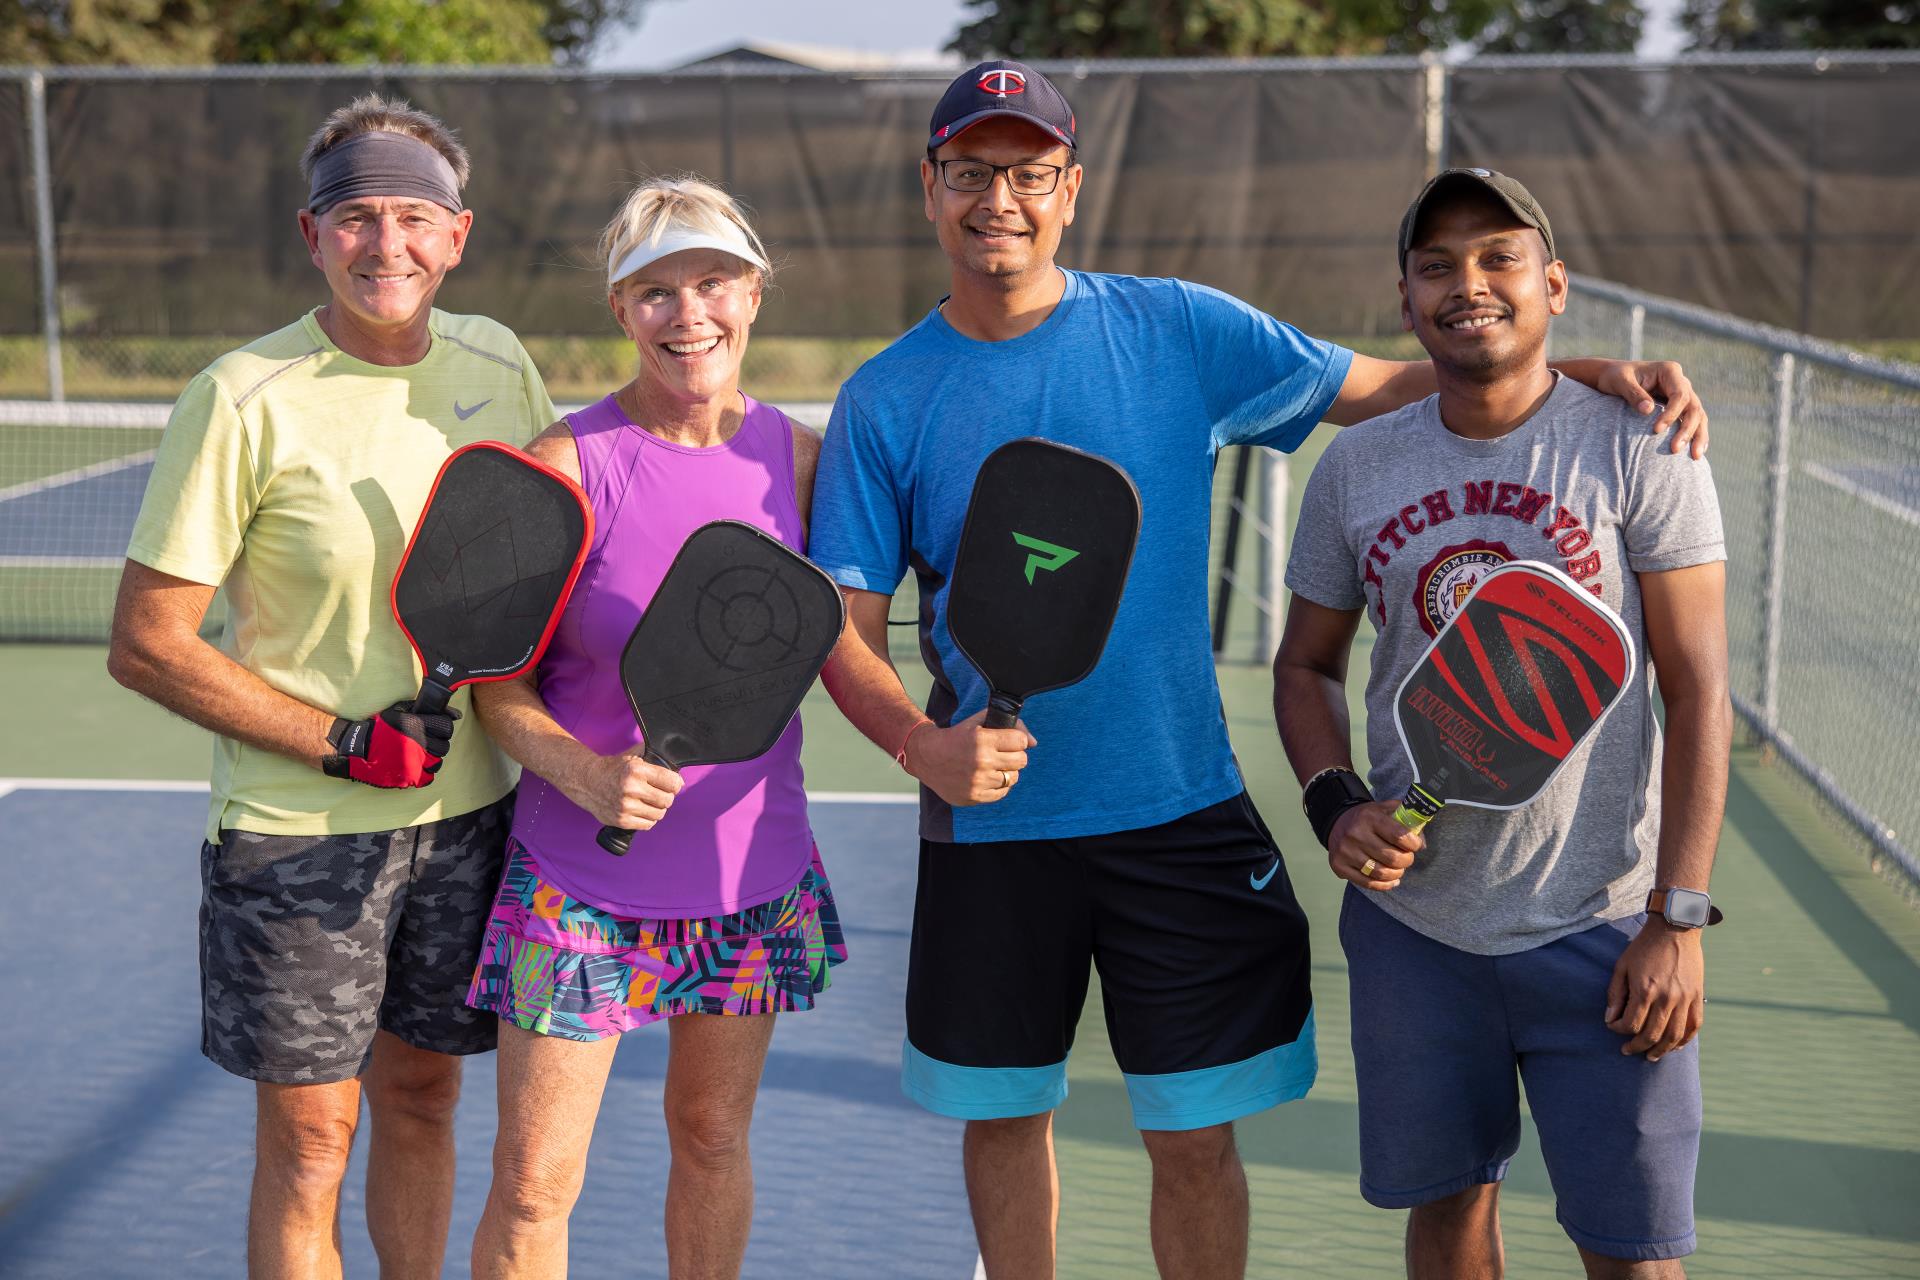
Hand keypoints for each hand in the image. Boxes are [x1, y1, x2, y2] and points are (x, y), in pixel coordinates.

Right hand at [321, 701, 457, 788]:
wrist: (357, 749)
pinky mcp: (409, 777)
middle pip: (444, 746)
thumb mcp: (401, 711)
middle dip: (437, 744)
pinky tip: (413, 765)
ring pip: (438, 762)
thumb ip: (428, 710)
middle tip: (425, 743)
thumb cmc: (381, 728)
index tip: (434, 729)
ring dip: (430, 759)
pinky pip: (429, 777)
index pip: (447, 727)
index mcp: (416, 725)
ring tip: (417, 755)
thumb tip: (457, 715)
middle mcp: (417, 743)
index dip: (442, 728)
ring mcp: (414, 762)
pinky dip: (423, 773)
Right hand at [568, 749, 683, 830]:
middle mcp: (631, 789)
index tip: (673, 784)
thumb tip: (677, 768)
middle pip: (667, 800)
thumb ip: (653, 757)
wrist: (587, 782)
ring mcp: (625, 806)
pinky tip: (642, 810)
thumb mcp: (632, 757)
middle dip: (667, 796)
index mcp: (636, 770)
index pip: (672, 782)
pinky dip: (649, 818)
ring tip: (650, 801)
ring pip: (659, 814)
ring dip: (658, 808)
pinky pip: (648, 824)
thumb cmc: (613, 769)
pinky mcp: (622, 820)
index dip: (676, 783)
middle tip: (660, 793)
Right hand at [905, 710, 1033, 806]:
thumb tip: (1033, 742)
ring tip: (994, 766)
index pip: (1021, 741)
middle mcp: (981, 761)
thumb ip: (1009, 725)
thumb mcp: (978, 722)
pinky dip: (999, 785)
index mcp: (982, 739)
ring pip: (1013, 777)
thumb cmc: (957, 736)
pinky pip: (1002, 793)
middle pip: (1021, 760)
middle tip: (1003, 753)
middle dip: (1015, 755)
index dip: (1017, 739)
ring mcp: (977, 782)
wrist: (926, 756)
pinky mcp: (974, 797)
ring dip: (1007, 771)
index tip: (1009, 740)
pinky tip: (988, 777)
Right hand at [1327, 800, 1422, 889]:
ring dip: (1396, 874)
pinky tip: (1391, 880)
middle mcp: (1355, 834)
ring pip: (1381, 873)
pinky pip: (1368, 883)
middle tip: (1406, 858)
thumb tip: (1422, 844)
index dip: (1414, 844)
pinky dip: (1385, 885)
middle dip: (1406, 861)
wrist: (1337, 823)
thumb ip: (1407, 820)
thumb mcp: (1387, 809)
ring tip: (1398, 869)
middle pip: (1392, 858)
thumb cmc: (1369, 818)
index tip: (1415, 845)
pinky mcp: (1339, 866)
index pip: (1400, 836)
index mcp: (1370, 817)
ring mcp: (1346, 852)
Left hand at [1596, 360, 1709, 458]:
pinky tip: (1697, 452)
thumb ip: (1633, 394)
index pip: (1679, 395)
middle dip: (1687, 429)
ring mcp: (1683, 395)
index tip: (1656, 430)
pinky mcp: (1680, 407)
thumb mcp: (1620, 382)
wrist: (1614, 377)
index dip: (1671, 414)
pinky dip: (1696, 436)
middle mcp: (1681, 382)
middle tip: (1675, 449)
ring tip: (1695, 457)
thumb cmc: (1615, 377)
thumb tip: (1648, 410)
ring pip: (1698, 416)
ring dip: (1697, 436)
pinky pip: (1693, 421)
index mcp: (1669, 371)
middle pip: (1693, 407)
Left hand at [1605, 919, 1705, 1060]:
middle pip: (1652, 1035)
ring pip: (1674, 1036)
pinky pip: (1694, 1026)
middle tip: (1628, 1050)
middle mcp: (1667, 998)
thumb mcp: (1622, 966)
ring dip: (1661, 1050)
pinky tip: (1674, 1046)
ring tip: (1650, 1056)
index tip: (1614, 1028)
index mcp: (1645, 990)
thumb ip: (1615, 994)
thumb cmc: (1644, 947)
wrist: (1675, 930)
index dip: (1619, 1030)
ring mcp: (1685, 999)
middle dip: (1637, 1046)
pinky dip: (1684, 1040)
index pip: (1631, 1024)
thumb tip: (1610, 1018)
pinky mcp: (1698, 997)